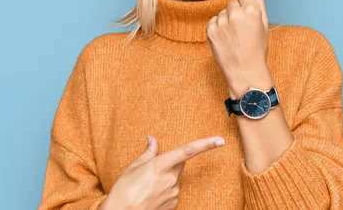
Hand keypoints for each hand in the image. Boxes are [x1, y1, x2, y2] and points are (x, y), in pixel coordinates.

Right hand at [100, 135, 224, 209]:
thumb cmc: (123, 191)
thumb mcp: (133, 167)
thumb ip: (148, 153)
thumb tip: (152, 139)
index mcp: (160, 165)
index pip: (188, 151)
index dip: (206, 144)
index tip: (220, 140)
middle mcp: (170, 178)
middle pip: (180, 164)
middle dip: (171, 162)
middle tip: (153, 170)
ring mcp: (174, 192)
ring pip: (175, 178)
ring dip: (166, 178)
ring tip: (147, 186)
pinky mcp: (174, 203)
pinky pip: (173, 191)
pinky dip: (165, 190)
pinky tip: (151, 195)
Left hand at [206, 0, 269, 97]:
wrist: (244, 71)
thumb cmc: (257, 48)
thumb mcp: (264, 24)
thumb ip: (259, 1)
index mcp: (252, 11)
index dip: (247, 4)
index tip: (248, 16)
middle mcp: (235, 14)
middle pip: (232, 2)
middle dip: (236, 11)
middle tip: (242, 29)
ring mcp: (221, 22)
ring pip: (222, 11)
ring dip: (226, 20)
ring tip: (234, 36)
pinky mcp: (210, 31)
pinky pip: (213, 21)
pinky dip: (218, 28)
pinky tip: (226, 39)